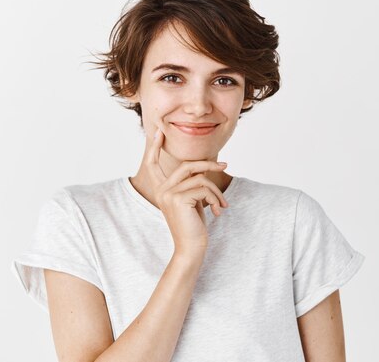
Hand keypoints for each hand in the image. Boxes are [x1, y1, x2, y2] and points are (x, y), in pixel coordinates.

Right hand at [141, 126, 228, 254]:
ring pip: (199, 178)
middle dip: (208, 164)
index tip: (159, 131)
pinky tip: (217, 211)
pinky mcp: (178, 199)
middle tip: (225, 164)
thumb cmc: (193, 225)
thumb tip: (204, 167)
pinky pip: (203, 188)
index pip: (153, 163)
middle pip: (186, 165)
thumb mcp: (192, 200)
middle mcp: (161, 190)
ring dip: (216, 190)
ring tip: (222, 204)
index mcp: (161, 189)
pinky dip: (215, 198)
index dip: (155, 147)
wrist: (191, 248)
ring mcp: (168, 194)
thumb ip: (192, 183)